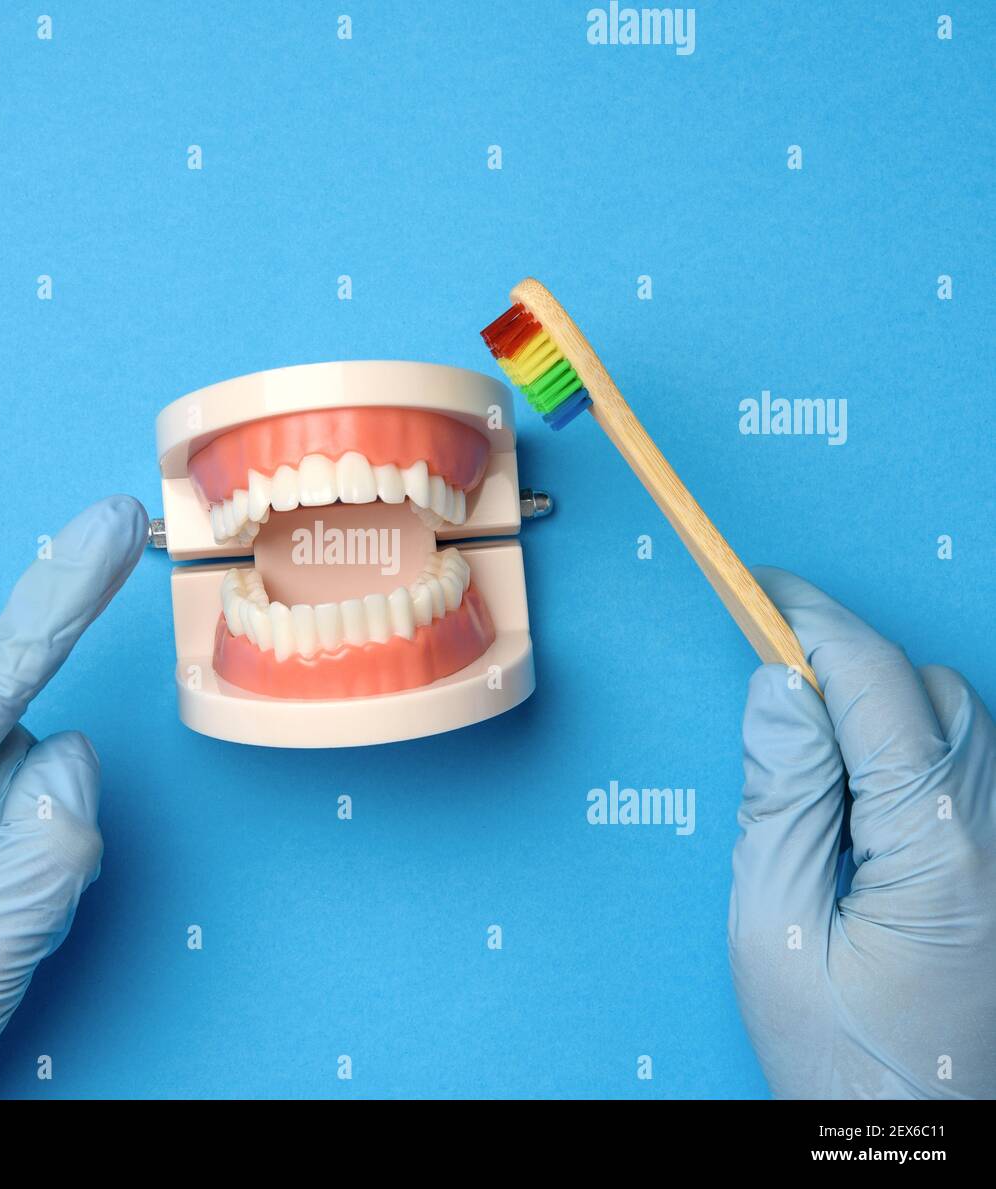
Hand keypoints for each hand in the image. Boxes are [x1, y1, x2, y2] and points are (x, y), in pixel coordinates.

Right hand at [729, 567, 994, 1098]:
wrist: (922, 1142)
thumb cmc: (843, 1056)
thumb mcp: (774, 928)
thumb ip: (781, 797)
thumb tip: (777, 686)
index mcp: (939, 850)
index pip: (875, 685)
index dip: (810, 620)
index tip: (753, 585)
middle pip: (929, 690)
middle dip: (843, 658)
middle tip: (763, 666)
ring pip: (959, 720)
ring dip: (878, 699)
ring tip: (804, 733)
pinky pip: (972, 765)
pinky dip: (909, 739)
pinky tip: (859, 780)